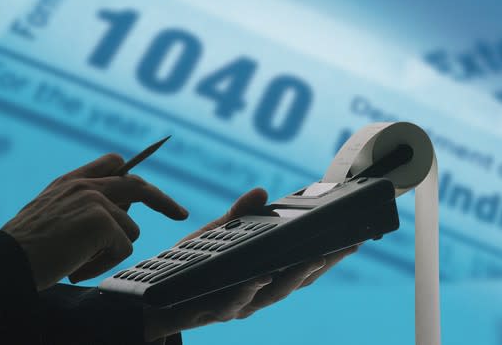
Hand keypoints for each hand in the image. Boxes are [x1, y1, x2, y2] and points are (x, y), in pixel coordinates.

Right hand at [1, 153, 188, 290]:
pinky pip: (123, 248)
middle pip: (138, 186)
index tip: (152, 186)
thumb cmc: (28, 247)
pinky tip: (78, 266)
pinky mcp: (101, 220)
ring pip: (130, 230)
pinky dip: (104, 264)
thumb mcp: (54, 214)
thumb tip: (122, 212)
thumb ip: (85, 205)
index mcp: (73, 181)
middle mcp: (86, 185)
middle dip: (163, 201)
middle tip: (181, 214)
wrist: (7, 263)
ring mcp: (95, 199)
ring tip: (79, 260)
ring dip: (111, 251)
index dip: (135, 174)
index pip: (114, 163)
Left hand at [143, 188, 357, 340]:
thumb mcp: (214, 235)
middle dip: (324, 265)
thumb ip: (237, 214)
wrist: (150, 298)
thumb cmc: (187, 266)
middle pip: (297, 281)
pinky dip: (249, 291)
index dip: (326, 254)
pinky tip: (260, 278)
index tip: (350, 240)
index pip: (299, 264)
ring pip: (273, 295)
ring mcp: (236, 304)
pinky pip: (234, 303)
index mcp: (260, 274)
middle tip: (347, 247)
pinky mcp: (212, 310)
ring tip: (315, 260)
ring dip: (295, 278)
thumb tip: (261, 192)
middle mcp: (255, 293)